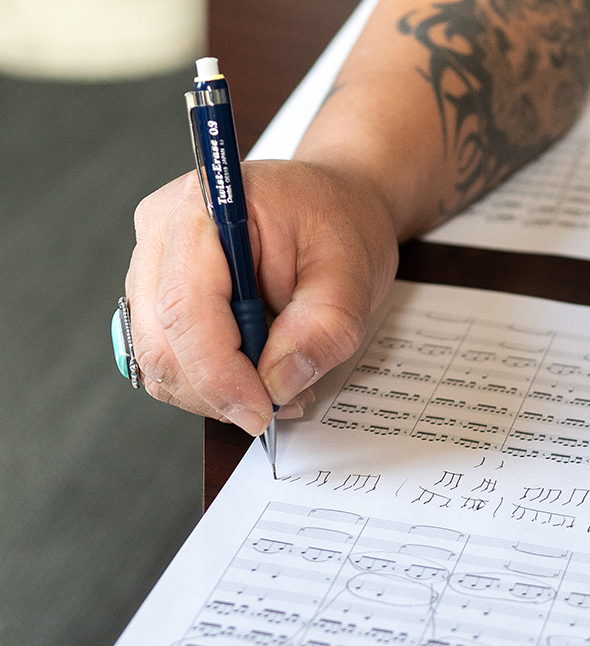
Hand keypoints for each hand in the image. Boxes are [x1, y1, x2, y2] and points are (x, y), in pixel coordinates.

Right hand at [125, 159, 398, 433]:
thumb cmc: (339, 224)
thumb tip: (277, 383)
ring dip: (216, 392)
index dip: (219, 373)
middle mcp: (163, 232)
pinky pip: (169, 361)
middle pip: (161, 343)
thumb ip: (322, 328)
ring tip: (278, 384)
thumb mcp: (353, 273)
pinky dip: (211, 384)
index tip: (262, 410)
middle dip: (220, 391)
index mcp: (207, 208)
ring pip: (159, 361)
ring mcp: (152, 265)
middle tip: (281, 403)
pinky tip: (255, 374)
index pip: (187, 307)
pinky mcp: (157, 296)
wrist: (332, 207)